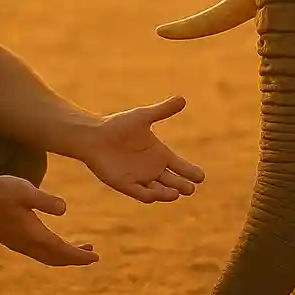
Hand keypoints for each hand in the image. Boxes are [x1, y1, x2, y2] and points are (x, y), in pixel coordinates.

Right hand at [0, 174, 98, 266]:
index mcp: (34, 235)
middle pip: (56, 259)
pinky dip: (51, 252)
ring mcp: (17, 244)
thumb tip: (64, 210)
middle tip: (92, 255)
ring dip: (63, 255)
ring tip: (79, 248)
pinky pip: (36, 252)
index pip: (62, 251)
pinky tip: (53, 242)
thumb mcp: (27, 191)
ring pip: (45, 257)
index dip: (80, 256)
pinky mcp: (11, 240)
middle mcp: (26, 244)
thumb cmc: (0, 191)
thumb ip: (46, 201)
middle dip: (75, 259)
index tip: (96, 257)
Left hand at [79, 95, 205, 202]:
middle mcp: (152, 168)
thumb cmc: (118, 125)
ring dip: (167, 193)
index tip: (201, 177)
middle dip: (182, 185)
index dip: (190, 171)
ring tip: (177, 193)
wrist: (93, 136)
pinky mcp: (125, 184)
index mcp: (159, 154)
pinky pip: (139, 192)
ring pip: (158, 190)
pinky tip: (156, 195)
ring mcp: (139, 178)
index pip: (180, 166)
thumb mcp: (143, 116)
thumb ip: (163, 110)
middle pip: (172, 181)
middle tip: (192, 188)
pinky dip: (149, 195)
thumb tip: (182, 99)